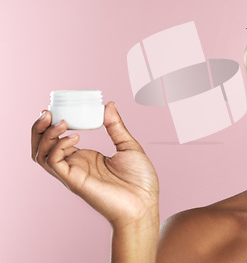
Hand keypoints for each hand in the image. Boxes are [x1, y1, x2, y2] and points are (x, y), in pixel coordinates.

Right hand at [31, 102, 158, 227]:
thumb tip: (108, 105)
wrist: (145, 203)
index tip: (57, 109)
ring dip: (44, 135)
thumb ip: (116, 126)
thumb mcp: (128, 146)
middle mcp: (75, 165)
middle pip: (42, 147)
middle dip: (39, 129)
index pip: (58, 140)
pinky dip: (58, 146)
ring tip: (59, 121)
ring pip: (42, 155)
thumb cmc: (140, 180)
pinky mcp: (75, 181)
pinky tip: (74, 136)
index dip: (52, 125)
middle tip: (47, 112)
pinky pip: (55, 162)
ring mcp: (73, 173)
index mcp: (85, 157)